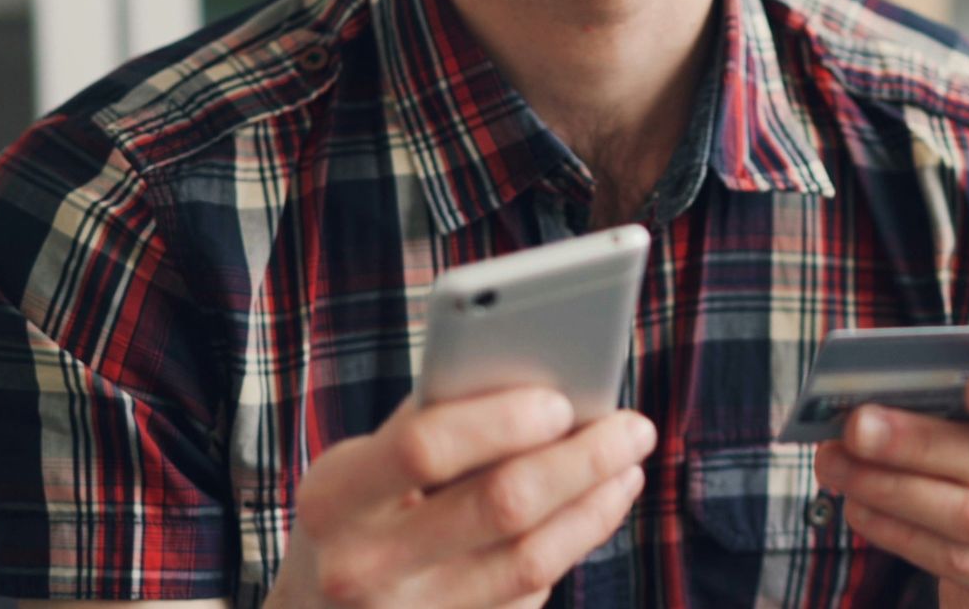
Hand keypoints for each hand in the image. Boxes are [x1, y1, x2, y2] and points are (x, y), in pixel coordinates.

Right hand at [266, 387, 654, 608]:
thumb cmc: (347, 520)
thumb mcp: (354, 469)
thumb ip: (427, 425)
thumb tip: (535, 380)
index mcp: (335, 500)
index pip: (426, 448)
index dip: (501, 420)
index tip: (562, 399)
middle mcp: (367, 568)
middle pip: (501, 506)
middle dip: (580, 460)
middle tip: (633, 426)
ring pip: (532, 560)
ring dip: (595, 505)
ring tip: (626, 464)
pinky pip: (530, 595)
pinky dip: (571, 544)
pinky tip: (596, 507)